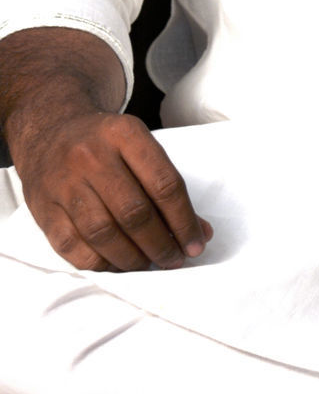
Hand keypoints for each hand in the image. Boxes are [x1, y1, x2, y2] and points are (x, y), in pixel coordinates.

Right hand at [14, 108, 212, 271]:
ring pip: (103, 234)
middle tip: (173, 260)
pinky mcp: (43, 208)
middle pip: (134, 213)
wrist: (51, 129)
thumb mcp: (139, 148)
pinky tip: (117, 265)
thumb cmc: (106, 144)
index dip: (184, 221)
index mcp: (124, 134)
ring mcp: (63, 183)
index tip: (196, 245)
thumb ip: (167, 188)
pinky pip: (73, 248)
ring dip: (132, 259)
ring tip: (148, 265)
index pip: (164, 184)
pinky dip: (101, 264)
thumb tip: (201, 233)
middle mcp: (91, 156)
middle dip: (160, 245)